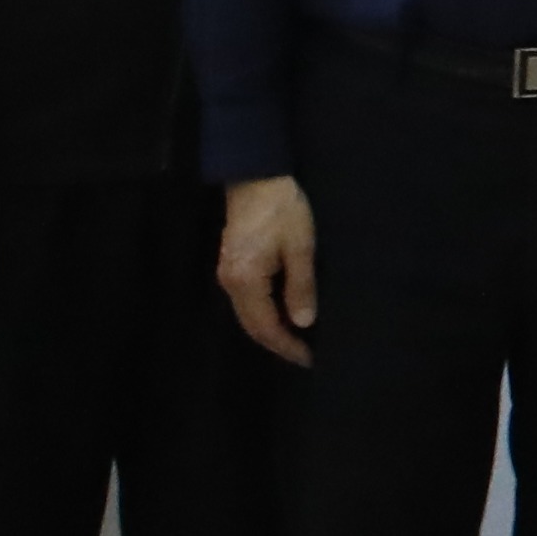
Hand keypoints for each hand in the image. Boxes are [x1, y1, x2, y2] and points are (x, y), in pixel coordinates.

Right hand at [217, 177, 319, 365]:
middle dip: (278, 343)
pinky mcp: (232, 265)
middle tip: (306, 355)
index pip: (265, 326)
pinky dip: (265, 314)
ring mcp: (227, 274)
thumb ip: (301, 286)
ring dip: (271, 329)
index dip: (286, 345)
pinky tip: (283, 314)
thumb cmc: (283, 209)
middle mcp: (229, 282)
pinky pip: (247, 301)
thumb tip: (304, 323)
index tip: (308, 358)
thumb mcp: (300, 246)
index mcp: (245, 280)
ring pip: (248, 315)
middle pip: (252, 326)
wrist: (256, 177)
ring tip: (298, 340)